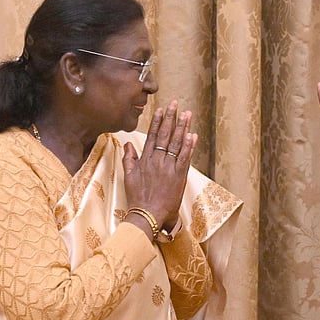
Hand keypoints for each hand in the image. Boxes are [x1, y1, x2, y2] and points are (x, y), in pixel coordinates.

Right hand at [122, 100, 196, 230]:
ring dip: (182, 127)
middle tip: (175, 104)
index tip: (161, 110)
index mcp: (145, 160)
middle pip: (165, 135)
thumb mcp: (128, 177)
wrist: (147, 214)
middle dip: (171, 118)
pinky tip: (192, 134)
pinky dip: (189, 146)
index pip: (152, 136)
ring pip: (176, 143)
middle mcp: (157, 161)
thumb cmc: (137, 198)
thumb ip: (129, 159)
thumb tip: (128, 144)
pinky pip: (185, 157)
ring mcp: (169, 167)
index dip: (157, 122)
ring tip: (186, 114)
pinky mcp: (178, 176)